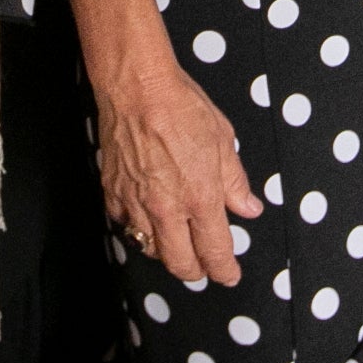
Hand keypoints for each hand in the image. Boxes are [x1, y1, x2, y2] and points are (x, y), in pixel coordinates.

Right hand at [94, 54, 262, 285]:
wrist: (138, 88)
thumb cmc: (181, 107)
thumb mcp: (224, 142)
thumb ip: (236, 183)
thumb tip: (248, 207)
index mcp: (200, 197)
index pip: (215, 252)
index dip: (225, 270)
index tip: (229, 274)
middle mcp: (167, 208)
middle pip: (180, 264)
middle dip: (196, 271)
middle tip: (203, 265)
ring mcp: (137, 204)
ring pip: (151, 250)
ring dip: (167, 251)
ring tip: (177, 239)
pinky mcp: (114, 193)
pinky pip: (125, 226)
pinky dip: (138, 228)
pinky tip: (147, 217)